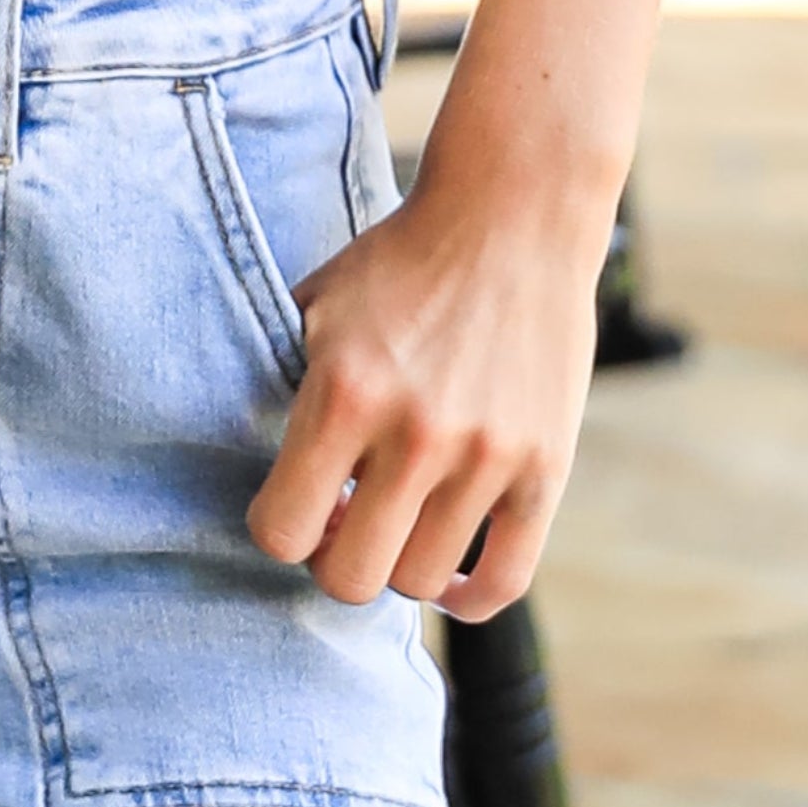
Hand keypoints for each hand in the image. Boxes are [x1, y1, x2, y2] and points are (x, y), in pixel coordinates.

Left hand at [244, 165, 605, 621]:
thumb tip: (260, 477)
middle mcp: (417, 434)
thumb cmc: (400, 265)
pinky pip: (503, 581)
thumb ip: (280, 391)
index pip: (281, 533)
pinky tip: (452, 576)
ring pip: (419, 582)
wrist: (515, 209)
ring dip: (399, 562)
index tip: (301, 503)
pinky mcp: (546, 465)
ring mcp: (487, 454)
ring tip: (400, 520)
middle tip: (346, 522)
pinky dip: (469, 596)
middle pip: (350, 580)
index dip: (281, 530)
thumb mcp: (317, 309)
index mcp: (346, 395)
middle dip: (335, 559)